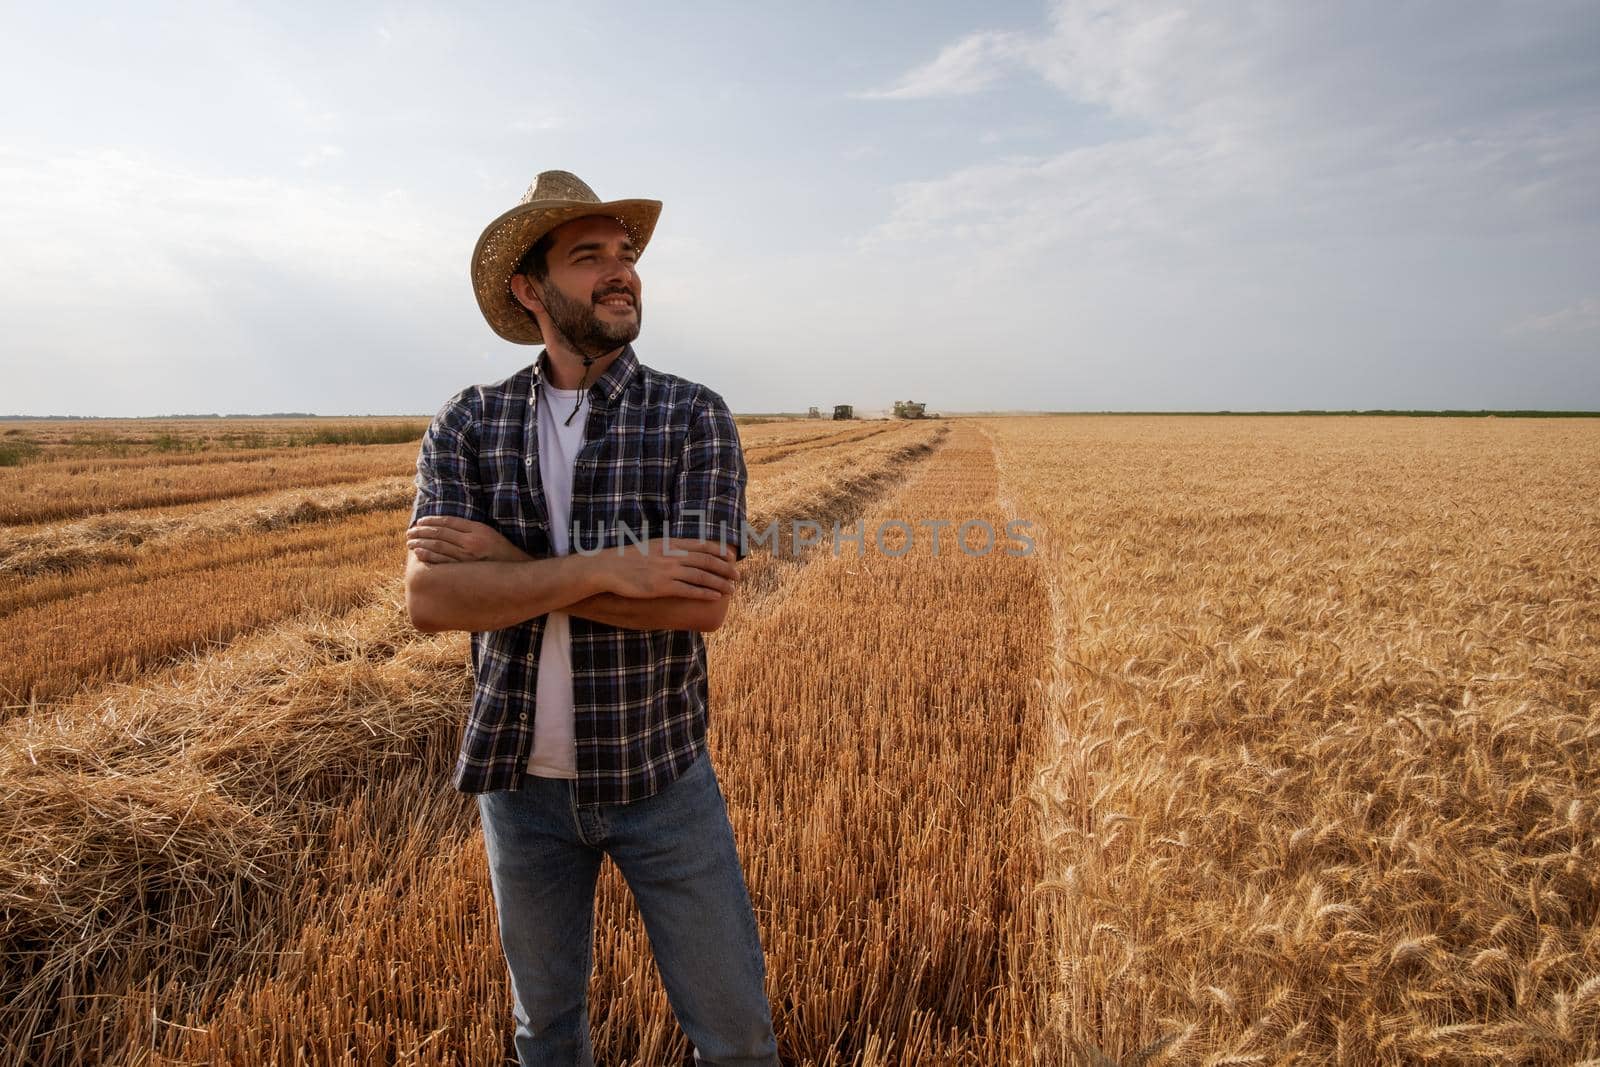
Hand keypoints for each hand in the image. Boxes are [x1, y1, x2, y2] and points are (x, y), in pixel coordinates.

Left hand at [407, 516, 530, 563]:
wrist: (518, 571)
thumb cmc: (502, 553)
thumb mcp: (489, 534)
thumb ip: (470, 530)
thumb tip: (448, 527)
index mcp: (478, 529)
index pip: (449, 522)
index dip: (432, 520)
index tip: (420, 522)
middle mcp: (472, 541)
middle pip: (440, 533)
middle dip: (422, 531)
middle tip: (409, 532)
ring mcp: (468, 557)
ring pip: (439, 546)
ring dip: (421, 542)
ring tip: (410, 541)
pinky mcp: (466, 570)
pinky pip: (443, 561)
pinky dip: (429, 556)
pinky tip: (418, 553)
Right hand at [597, 537, 739, 600]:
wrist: (608, 568)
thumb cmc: (628, 559)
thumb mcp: (651, 546)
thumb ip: (668, 548)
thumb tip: (681, 552)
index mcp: (670, 544)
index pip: (702, 545)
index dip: (719, 551)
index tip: (731, 557)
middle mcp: (672, 556)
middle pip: (706, 561)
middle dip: (725, 569)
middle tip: (738, 576)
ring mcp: (667, 571)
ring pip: (702, 576)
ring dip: (720, 583)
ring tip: (732, 589)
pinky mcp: (661, 587)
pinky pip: (689, 590)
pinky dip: (705, 593)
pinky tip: (716, 596)